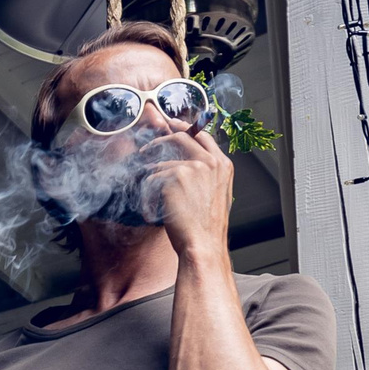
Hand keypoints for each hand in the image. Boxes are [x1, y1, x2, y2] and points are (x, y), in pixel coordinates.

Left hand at [143, 122, 234, 255]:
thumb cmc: (205, 229)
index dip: (186, 128)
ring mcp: (195, 166)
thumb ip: (205, 176)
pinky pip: (150, 180)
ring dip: (150, 185)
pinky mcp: (177, 175)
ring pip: (160, 165)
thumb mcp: (214, 197)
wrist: (203, 245)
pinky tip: (153, 214)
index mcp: (223, 166)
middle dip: (159, 141)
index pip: (204, 136)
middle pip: (181, 137)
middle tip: (144, 150)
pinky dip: (146, 199)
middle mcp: (211, 161)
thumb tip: (183, 164)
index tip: (171, 124)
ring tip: (153, 206)